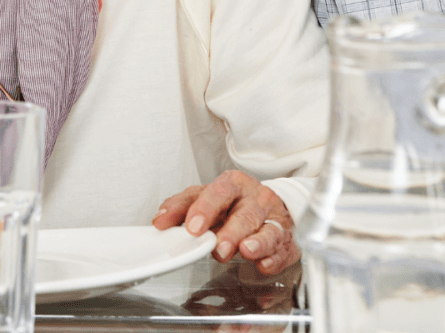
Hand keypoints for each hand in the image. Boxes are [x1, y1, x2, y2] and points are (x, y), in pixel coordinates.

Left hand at [152, 170, 298, 274]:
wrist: (268, 203)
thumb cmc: (231, 202)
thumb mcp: (204, 196)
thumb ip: (181, 206)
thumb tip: (160, 220)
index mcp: (232, 183)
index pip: (218, 192)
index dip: (205, 209)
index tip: (192, 226)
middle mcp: (255, 198)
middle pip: (244, 214)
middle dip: (230, 232)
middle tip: (218, 247)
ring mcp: (273, 217)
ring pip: (267, 230)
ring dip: (257, 243)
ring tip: (246, 251)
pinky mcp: (286, 239)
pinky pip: (282, 249)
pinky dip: (274, 258)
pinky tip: (264, 264)